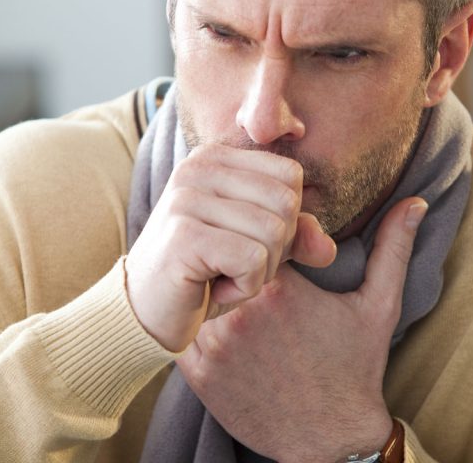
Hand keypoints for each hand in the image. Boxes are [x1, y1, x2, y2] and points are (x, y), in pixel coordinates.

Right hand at [125, 143, 336, 351]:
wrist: (144, 314)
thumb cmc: (202, 276)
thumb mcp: (257, 250)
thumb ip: (296, 237)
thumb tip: (328, 248)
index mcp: (216, 158)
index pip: (290, 176)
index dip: (285, 221)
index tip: (244, 243)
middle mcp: (198, 167)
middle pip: (286, 203)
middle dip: (275, 250)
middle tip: (233, 266)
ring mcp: (187, 198)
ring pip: (274, 233)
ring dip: (258, 273)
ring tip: (220, 276)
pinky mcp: (184, 235)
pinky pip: (253, 260)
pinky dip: (243, 288)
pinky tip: (211, 289)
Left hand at [177, 197, 426, 461]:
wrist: (330, 438)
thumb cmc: (355, 368)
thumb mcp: (379, 305)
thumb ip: (393, 247)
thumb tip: (416, 202)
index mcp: (281, 287)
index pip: (253, 234)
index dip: (263, 239)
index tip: (276, 252)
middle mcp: (241, 312)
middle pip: (221, 259)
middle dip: (235, 261)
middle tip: (250, 271)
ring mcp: (214, 343)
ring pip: (197, 291)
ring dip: (211, 288)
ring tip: (232, 295)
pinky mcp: (197, 372)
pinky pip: (182, 328)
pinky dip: (196, 321)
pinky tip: (222, 327)